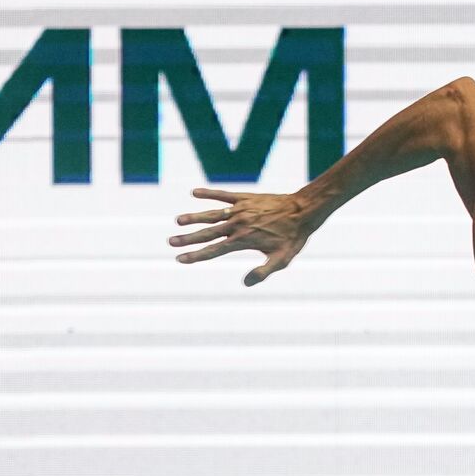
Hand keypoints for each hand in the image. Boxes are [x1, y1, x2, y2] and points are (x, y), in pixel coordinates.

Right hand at [169, 188, 309, 285]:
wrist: (304, 210)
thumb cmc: (294, 237)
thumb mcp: (282, 259)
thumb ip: (263, 272)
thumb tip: (245, 283)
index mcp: (243, 240)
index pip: (213, 250)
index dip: (195, 256)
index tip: (180, 258)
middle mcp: (238, 224)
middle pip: (207, 233)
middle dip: (188, 238)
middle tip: (170, 241)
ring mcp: (240, 209)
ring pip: (212, 213)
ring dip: (194, 217)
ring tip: (178, 220)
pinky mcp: (246, 197)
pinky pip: (224, 194)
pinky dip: (209, 193)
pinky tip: (194, 193)